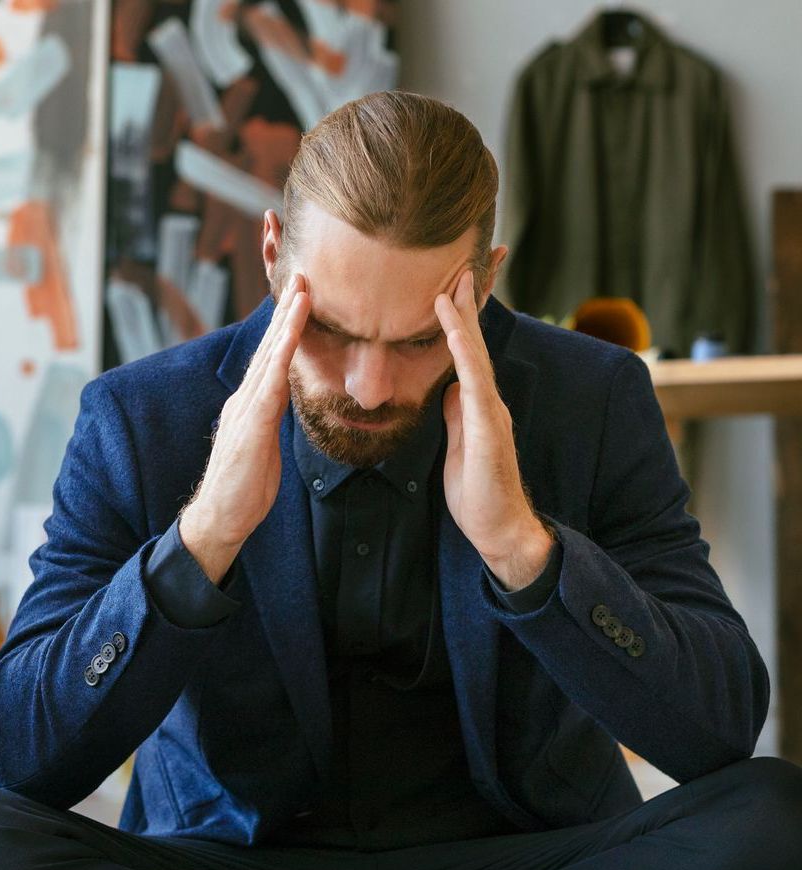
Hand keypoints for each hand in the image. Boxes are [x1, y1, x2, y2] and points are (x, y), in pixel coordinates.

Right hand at [182, 271, 310, 556]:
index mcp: (251, 405)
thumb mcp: (263, 447)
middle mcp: (244, 399)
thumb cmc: (244, 490)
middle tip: (302, 273)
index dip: (286, 326)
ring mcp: (245, 410)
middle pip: (269, 346)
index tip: (300, 296)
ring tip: (302, 289)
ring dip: (287, 321)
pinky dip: (283, 353)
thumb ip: (270, 421)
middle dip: (286, 309)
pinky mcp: (251, 425)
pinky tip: (293, 333)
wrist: (221, 518)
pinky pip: (270, 382)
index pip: (271, 358)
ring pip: (269, 357)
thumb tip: (281, 403)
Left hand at [436, 269, 553, 586]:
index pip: (466, 356)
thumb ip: (456, 416)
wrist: (499, 529)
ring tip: (451, 287)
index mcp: (478, 406)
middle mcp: (488, 402)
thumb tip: (450, 389)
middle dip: (465, 306)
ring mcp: (492, 413)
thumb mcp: (458, 447)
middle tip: (458, 266)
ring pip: (477, 358)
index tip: (445, 289)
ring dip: (464, 321)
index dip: (457, 323)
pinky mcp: (490, 429)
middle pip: (474, 346)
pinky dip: (466, 356)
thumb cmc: (478, 493)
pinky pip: (477, 385)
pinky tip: (456, 333)